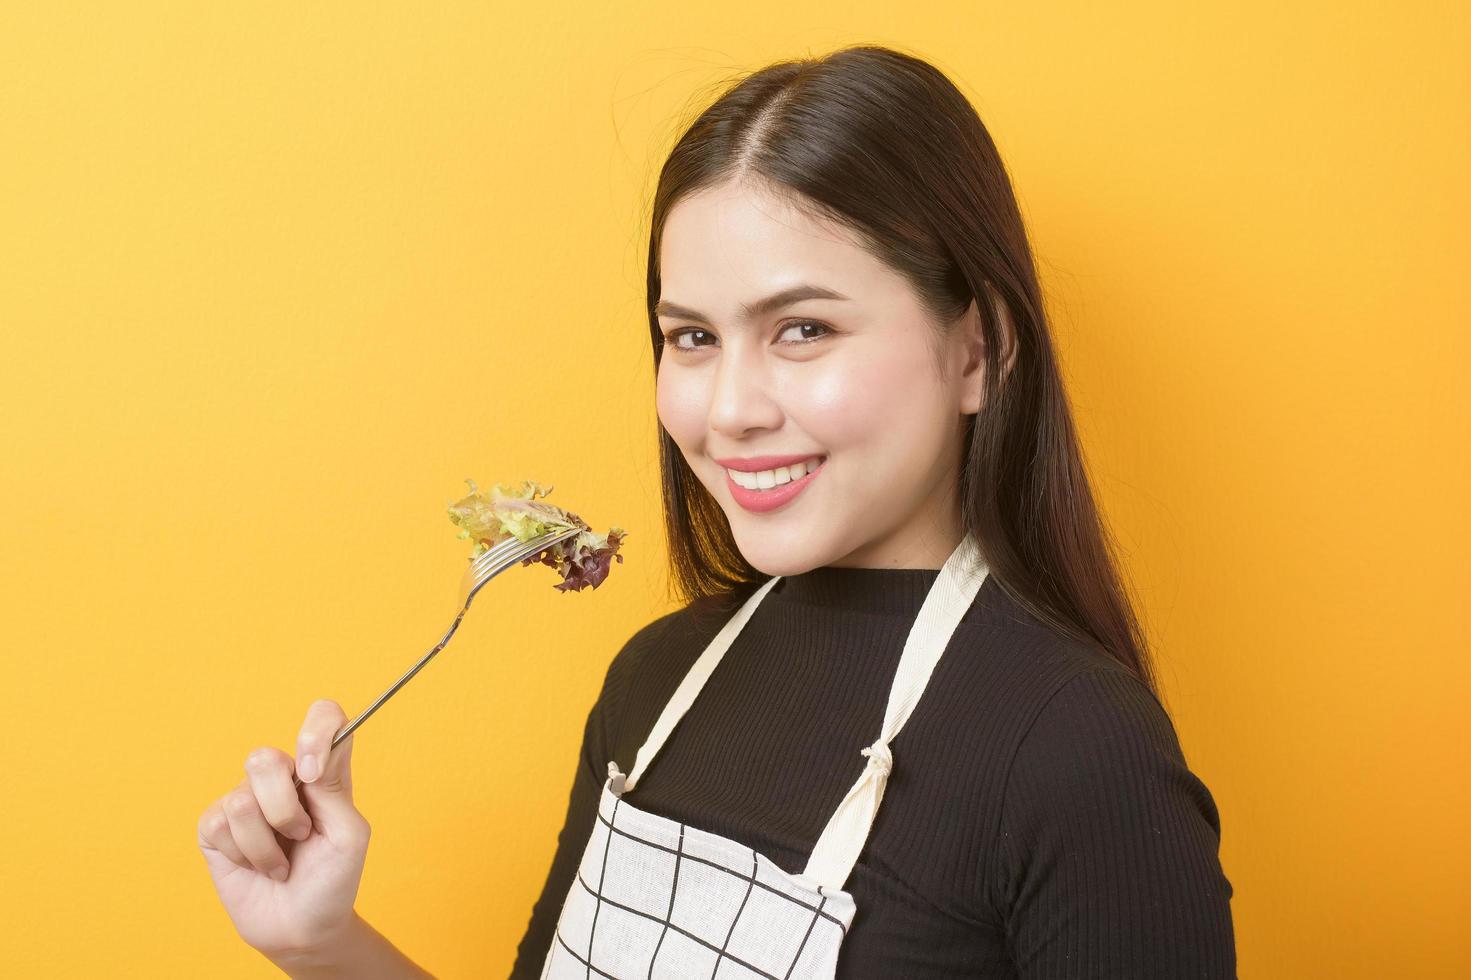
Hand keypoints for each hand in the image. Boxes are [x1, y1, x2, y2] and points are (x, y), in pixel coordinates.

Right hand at [196, 699, 371, 959]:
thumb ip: (333, 789)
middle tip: (301, 835)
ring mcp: (246, 800)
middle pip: (265, 758)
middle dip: (283, 809)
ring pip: (242, 800)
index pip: (323, 717)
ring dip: (266, 845)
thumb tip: (310, 755)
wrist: (303, 929)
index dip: (316, 730)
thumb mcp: (349, 835)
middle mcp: (284, 779)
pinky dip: (244, 855)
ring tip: (281, 863)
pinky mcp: (216, 828)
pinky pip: (218, 825)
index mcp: (323, 772)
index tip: (312, 773)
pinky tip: (257, 867)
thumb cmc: (333, 880)